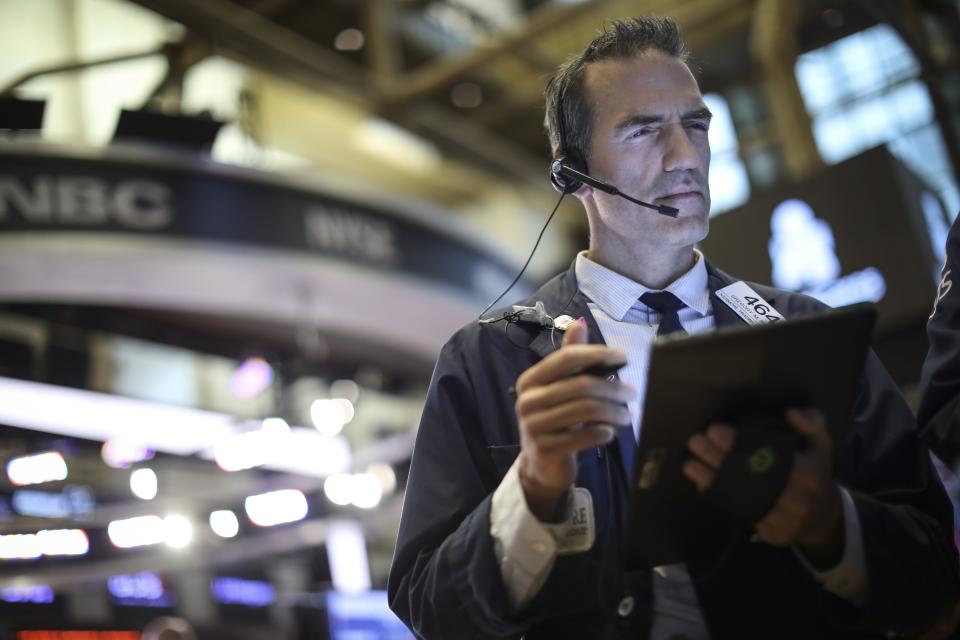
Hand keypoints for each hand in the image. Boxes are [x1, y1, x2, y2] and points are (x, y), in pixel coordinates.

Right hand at [515, 318, 635, 520]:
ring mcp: (534, 425)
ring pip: (585, 410)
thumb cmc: (555, 421)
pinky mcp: (545, 448)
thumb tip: (579, 323)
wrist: (541, 466)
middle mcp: (527, 400)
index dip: (596, 354)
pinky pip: (583, 436)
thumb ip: (569, 358)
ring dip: (613, 411)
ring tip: (627, 415)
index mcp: (530, 380)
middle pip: (580, 385)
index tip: (623, 356)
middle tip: (632, 393)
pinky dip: (602, 433)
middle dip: (612, 387)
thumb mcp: (559, 388)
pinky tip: (610, 433)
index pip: (566, 359)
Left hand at [682, 409, 843, 565]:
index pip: (773, 458)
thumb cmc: (816, 472)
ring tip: (689, 464)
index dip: (742, 445)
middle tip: (695, 442)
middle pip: (754, 479)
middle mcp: (799, 500)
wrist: (824, 517)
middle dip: (721, 460)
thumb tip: (790, 413)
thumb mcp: (821, 445)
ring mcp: (786, 520)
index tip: (715, 430)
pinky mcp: (774, 534)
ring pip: (746, 500)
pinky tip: (702, 484)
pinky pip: (745, 516)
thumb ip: (812, 424)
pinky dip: (723, 500)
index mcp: (811, 475)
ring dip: (714, 482)